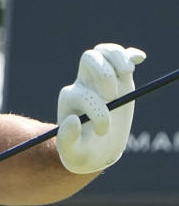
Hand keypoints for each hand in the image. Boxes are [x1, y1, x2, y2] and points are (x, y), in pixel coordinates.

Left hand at [56, 43, 145, 173]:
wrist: (96, 148)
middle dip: (105, 75)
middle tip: (112, 96)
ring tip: (127, 72)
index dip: (97, 113)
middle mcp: (84, 84)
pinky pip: (121, 57)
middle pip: (89, 59)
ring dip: (118, 58)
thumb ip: (67, 139)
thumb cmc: (82, 150)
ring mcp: (100, 78)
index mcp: (70, 98)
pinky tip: (139, 58)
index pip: (84, 95)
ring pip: (104, 53)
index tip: (102, 131)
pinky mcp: (118, 78)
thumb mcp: (71, 152)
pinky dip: (130, 54)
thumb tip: (73, 120)